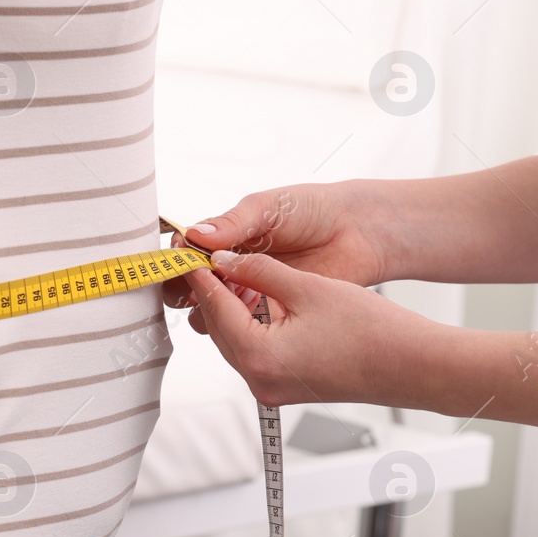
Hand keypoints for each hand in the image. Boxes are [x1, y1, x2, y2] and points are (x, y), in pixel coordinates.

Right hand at [163, 181, 389, 309]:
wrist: (358, 232)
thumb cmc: (314, 209)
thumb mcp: (269, 208)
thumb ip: (234, 222)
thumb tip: (196, 234)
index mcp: (224, 240)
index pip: (187, 254)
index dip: (179, 260)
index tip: (181, 260)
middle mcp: (232, 269)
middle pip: (192, 289)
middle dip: (189, 287)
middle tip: (198, 283)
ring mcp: (250, 295)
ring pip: (213, 313)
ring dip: (213, 307)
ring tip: (230, 294)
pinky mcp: (270, 317)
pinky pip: (245, 329)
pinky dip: (241, 324)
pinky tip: (251, 310)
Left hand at [187, 249, 433, 407]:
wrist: (413, 366)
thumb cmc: (371, 330)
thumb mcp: (308, 287)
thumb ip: (259, 271)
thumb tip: (226, 260)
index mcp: (258, 356)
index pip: (215, 307)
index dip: (202, 275)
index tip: (191, 253)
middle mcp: (258, 380)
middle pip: (219, 329)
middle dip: (214, 293)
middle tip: (209, 259)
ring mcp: (272, 389)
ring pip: (236, 341)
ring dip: (234, 310)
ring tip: (235, 274)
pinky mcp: (288, 388)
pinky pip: (257, 353)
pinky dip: (253, 326)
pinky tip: (262, 301)